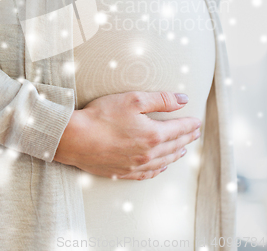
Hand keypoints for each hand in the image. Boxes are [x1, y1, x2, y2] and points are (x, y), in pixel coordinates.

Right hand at [54, 91, 201, 179]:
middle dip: (186, 138)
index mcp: (153, 135)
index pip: (178, 129)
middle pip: (173, 146)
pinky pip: (148, 173)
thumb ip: (161, 99)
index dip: (189, 124)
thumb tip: (183, 99)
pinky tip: (161, 166)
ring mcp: (136, 166)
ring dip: (176, 154)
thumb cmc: (102, 116)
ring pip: (163, 161)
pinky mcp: (123, 172)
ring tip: (183, 150)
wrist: (75, 139)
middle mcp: (148, 154)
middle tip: (195, 134)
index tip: (197, 122)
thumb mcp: (133, 100)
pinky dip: (159, 169)